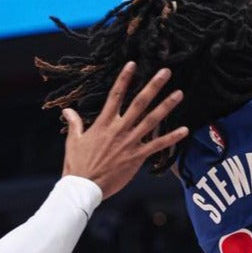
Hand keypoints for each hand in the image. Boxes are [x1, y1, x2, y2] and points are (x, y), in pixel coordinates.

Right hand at [61, 63, 186, 197]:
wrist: (83, 188)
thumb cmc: (77, 164)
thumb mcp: (73, 140)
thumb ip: (74, 123)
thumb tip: (67, 110)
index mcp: (103, 123)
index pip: (115, 96)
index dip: (124, 79)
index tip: (132, 64)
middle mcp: (119, 129)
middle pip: (139, 103)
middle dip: (153, 86)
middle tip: (166, 72)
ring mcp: (129, 142)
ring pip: (151, 120)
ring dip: (166, 106)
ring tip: (179, 93)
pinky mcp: (137, 157)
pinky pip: (157, 145)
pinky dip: (172, 138)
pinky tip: (184, 130)